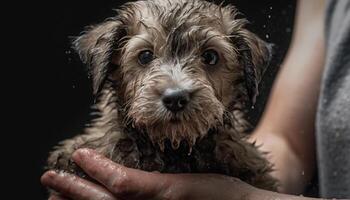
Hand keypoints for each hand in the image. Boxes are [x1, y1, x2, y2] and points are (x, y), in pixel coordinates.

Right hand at [41, 148, 260, 199]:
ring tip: (54, 175)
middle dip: (69, 197)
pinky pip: (126, 183)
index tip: (61, 198)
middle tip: (47, 182)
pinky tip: (83, 158)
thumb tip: (131, 187)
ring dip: (75, 187)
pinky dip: (101, 170)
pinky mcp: (166, 193)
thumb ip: (155, 194)